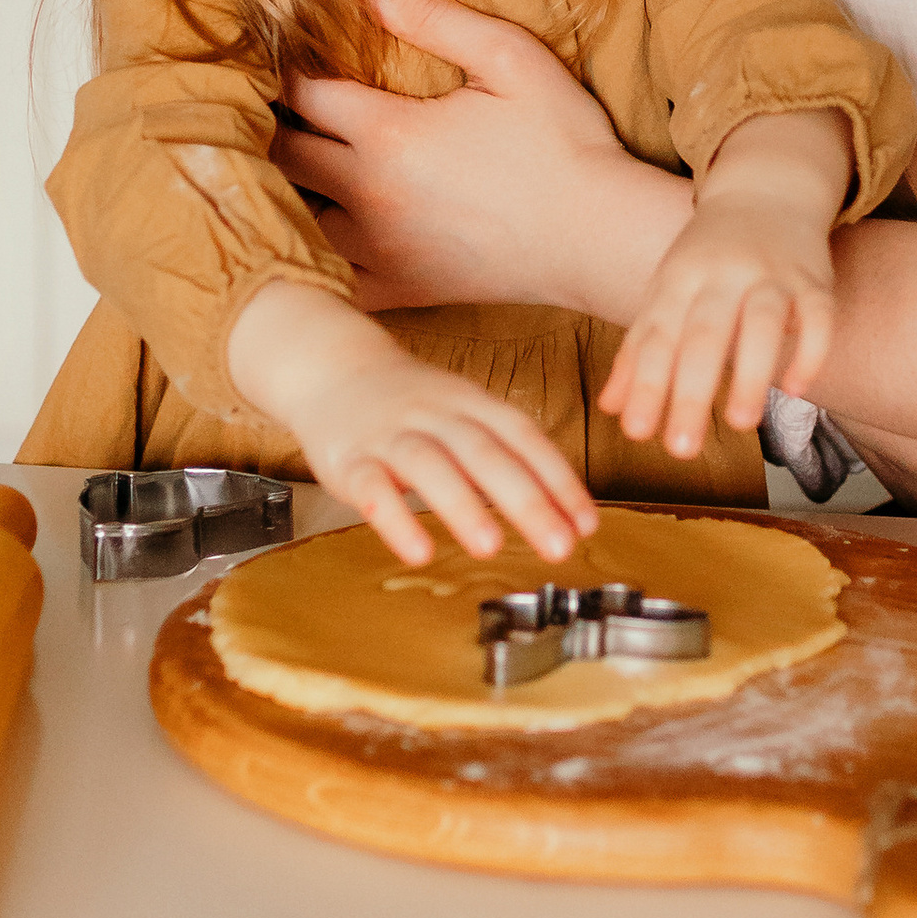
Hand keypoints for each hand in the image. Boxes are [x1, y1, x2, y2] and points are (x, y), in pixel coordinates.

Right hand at [230, 281, 595, 565]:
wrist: (330, 366)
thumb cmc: (409, 401)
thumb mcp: (464, 412)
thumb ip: (506, 454)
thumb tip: (563, 508)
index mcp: (470, 402)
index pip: (523, 437)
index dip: (557, 479)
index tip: (586, 522)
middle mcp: (435, 414)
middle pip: (485, 452)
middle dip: (526, 500)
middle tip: (560, 545)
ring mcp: (389, 435)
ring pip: (429, 464)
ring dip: (463, 506)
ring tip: (492, 548)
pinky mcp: (348, 460)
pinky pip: (370, 486)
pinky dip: (394, 519)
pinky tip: (418, 551)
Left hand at [272, 0, 690, 315]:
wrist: (600, 238)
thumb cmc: (564, 144)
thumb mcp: (510, 58)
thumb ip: (431, 16)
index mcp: (389, 133)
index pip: (301, 92)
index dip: (281, 68)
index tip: (274, 55)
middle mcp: (369, 195)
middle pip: (279, 153)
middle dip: (266, 124)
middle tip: (257, 105)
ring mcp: (378, 249)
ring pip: (289, 217)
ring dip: (277, 188)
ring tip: (269, 164)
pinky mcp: (397, 289)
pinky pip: (322, 276)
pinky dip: (304, 253)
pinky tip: (303, 232)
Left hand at [597, 111, 852, 460]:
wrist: (766, 190)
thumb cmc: (707, 256)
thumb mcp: (666, 290)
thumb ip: (640, 351)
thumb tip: (610, 409)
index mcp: (679, 277)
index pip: (659, 336)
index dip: (647, 385)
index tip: (638, 433)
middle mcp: (724, 272)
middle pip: (706, 334)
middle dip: (692, 392)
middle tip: (682, 448)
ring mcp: (772, 274)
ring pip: (764, 323)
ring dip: (752, 373)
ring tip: (740, 424)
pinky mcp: (814, 279)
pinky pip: (819, 315)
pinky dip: (810, 352)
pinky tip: (796, 390)